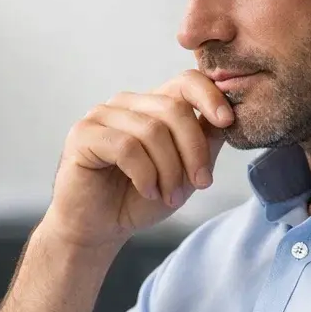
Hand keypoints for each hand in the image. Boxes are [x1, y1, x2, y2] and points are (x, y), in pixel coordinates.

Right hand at [42, 69, 233, 248]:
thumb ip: (204, 143)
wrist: (99, 229)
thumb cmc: (138, 200)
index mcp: (151, 106)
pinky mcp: (83, 134)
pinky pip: (126, 147)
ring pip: (152, 130)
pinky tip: (146, 191)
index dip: (209, 96)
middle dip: (193, 150)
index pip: (185, 82)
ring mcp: (101, 115)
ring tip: (169, 196)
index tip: (227, 122)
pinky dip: (145, 175)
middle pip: (174, 109)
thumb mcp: (184, 173)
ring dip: (169, 170)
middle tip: (200, 183)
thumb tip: (227, 119)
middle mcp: (126, 104)